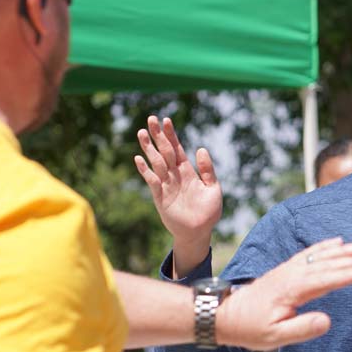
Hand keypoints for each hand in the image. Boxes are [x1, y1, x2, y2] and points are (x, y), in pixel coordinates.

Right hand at [134, 115, 221, 273]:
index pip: (178, 149)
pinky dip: (145, 170)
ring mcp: (166, 185)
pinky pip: (151, 180)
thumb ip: (207, 170)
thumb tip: (201, 148)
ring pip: (156, 162)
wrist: (198, 232)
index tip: (166, 120)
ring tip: (141, 133)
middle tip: (151, 118)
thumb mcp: (213, 189)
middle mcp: (175, 175)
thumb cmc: (208, 212)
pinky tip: (139, 158)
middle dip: (158, 135)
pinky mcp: (159, 196)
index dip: (172, 135)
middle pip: (164, 151)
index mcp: (188, 172)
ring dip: (148, 148)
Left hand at [217, 237, 351, 349]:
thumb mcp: (275, 337)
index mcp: (291, 291)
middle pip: (326, 265)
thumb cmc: (251, 329)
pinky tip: (337, 242)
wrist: (226, 315)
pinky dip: (324, 246)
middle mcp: (291, 275)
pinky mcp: (286, 269)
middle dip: (351, 261)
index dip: (348, 274)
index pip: (325, 280)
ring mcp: (288, 270)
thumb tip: (327, 321)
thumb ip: (302, 329)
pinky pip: (308, 253)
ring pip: (319, 256)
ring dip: (341, 251)